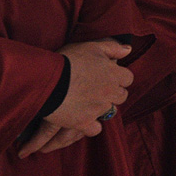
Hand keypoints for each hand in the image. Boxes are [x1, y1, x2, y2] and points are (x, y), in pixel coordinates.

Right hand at [21, 39, 131, 156]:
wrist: (47, 79)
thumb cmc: (68, 60)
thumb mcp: (92, 46)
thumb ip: (112, 48)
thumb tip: (128, 49)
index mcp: (114, 74)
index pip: (128, 78)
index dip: (118, 77)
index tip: (107, 76)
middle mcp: (109, 93)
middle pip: (121, 96)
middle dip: (112, 92)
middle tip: (96, 88)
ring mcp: (98, 109)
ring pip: (108, 111)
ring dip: (101, 106)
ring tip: (85, 100)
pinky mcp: (84, 122)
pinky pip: (95, 129)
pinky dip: (91, 126)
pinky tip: (84, 119)